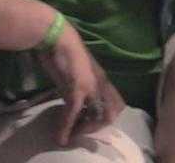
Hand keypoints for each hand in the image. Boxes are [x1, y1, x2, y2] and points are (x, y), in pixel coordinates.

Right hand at [35, 21, 124, 146]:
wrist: (57, 38)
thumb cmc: (64, 52)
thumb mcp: (75, 75)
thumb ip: (77, 89)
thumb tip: (74, 105)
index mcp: (103, 80)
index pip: (117, 104)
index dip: (106, 118)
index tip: (88, 122)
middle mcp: (101, 84)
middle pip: (112, 113)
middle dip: (97, 126)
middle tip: (80, 131)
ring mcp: (91, 86)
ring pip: (96, 116)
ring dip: (83, 130)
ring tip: (71, 136)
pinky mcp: (77, 88)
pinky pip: (74, 113)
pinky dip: (67, 127)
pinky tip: (61, 136)